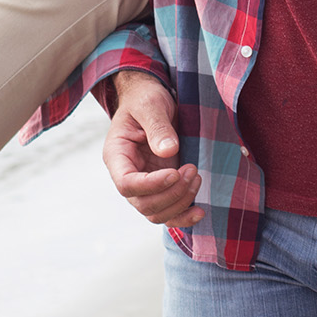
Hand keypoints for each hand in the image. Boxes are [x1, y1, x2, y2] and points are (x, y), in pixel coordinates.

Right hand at [103, 70, 202, 228]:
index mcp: (117, 155)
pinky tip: (200, 211)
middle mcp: (127, 175)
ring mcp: (144, 184)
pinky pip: (168, 212)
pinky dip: (183, 217)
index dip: (151, 185)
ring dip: (180, 203)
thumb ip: (157, 126)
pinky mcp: (161, 187)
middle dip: (171, 193)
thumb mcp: (151, 105)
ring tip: (197, 177)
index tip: (175, 172)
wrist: (151, 99)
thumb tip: (168, 152)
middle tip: (192, 170)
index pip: (127, 184)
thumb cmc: (146, 99)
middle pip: (143, 204)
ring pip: (156, 213)